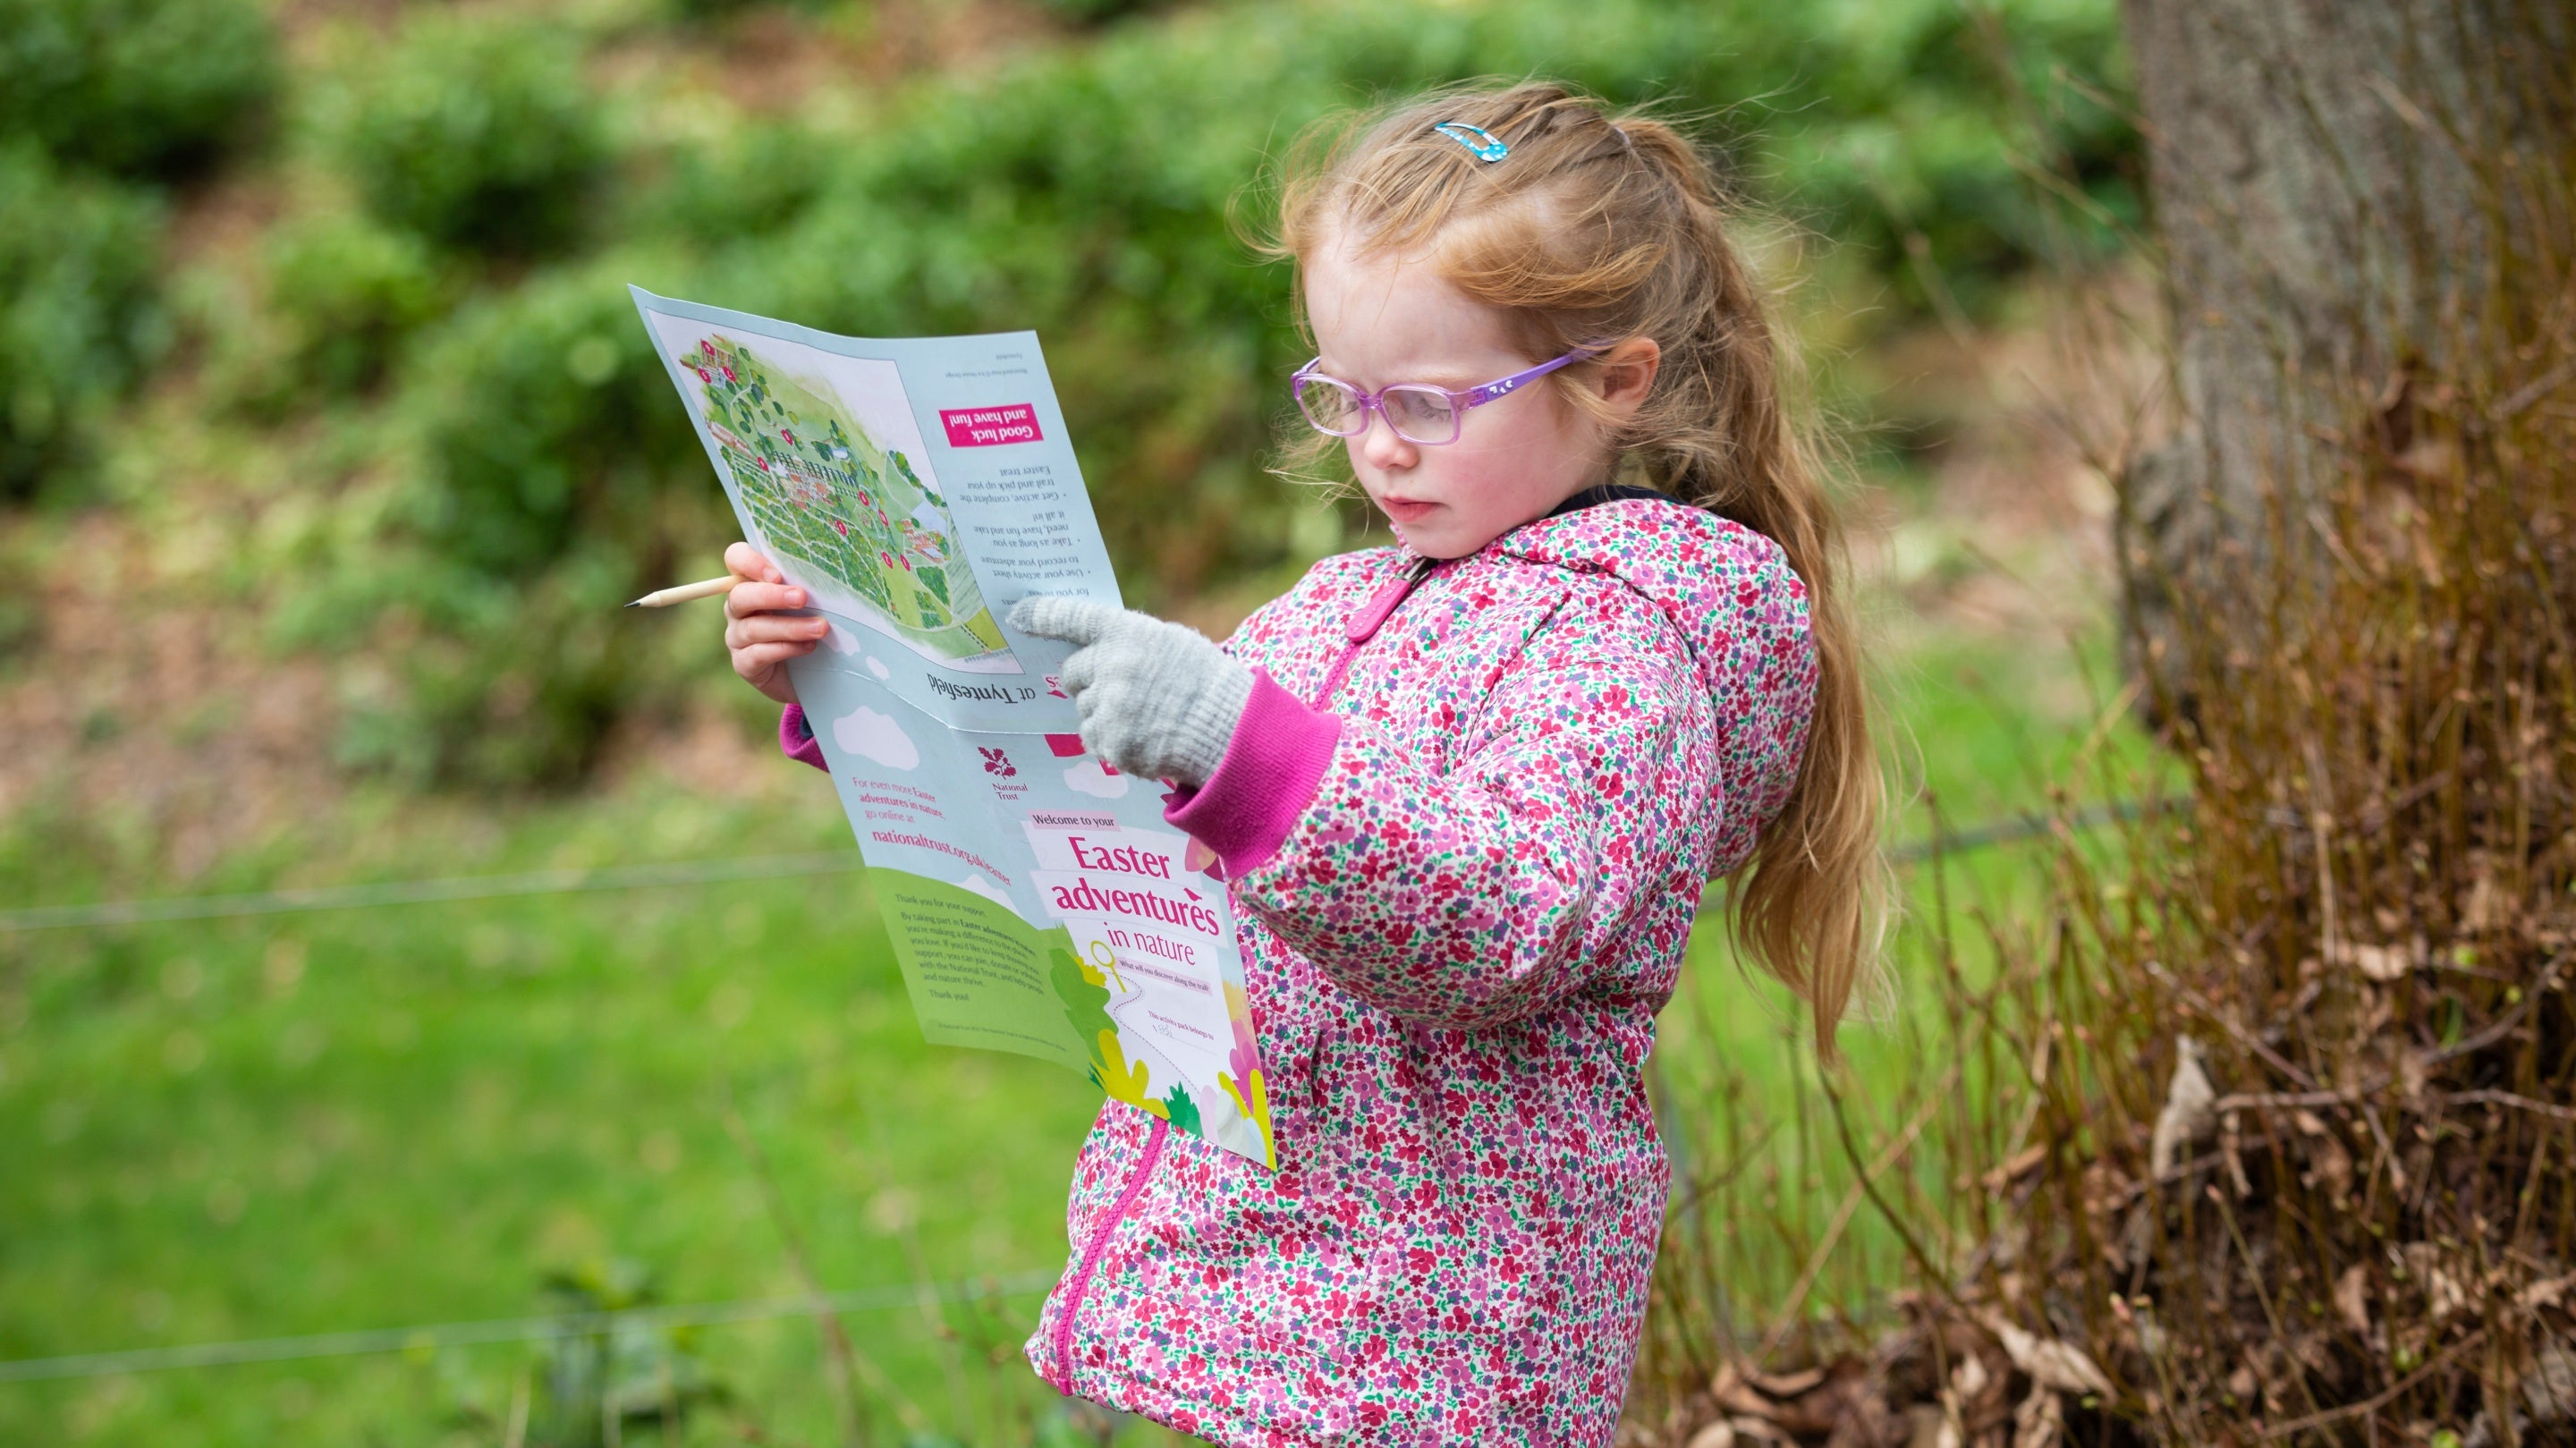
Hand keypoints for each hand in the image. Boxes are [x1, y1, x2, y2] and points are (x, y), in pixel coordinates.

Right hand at [723, 541, 825, 705]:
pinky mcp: (744, 664)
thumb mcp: (809, 602)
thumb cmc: (807, 626)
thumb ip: (809, 584)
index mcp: (750, 583)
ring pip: (753, 628)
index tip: (777, 574)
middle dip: (772, 596)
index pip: (736, 559)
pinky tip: (808, 647)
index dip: (750, 562)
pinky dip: (785, 649)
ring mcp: (737, 637)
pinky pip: (758, 654)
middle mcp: (738, 608)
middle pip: (740, 595)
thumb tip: (833, 573)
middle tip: (802, 598)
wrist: (805, 673)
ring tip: (820, 628)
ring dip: (790, 627)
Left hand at [1009, 597, 1251, 788]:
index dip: (1040, 614)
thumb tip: (1092, 655)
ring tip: (1145, 720)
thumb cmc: (1205, 682)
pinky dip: (1116, 745)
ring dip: (1105, 717)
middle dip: (1087, 683)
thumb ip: (1128, 644)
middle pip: (1071, 674)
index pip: (1071, 617)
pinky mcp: (1112, 743)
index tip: (1016, 614)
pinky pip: (1097, 743)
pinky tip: (1148, 740)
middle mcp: (1111, 666)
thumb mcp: (1170, 645)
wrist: (1231, 730)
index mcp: (1127, 633)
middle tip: (1119, 691)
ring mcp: (1110, 707)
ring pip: (1084, 713)